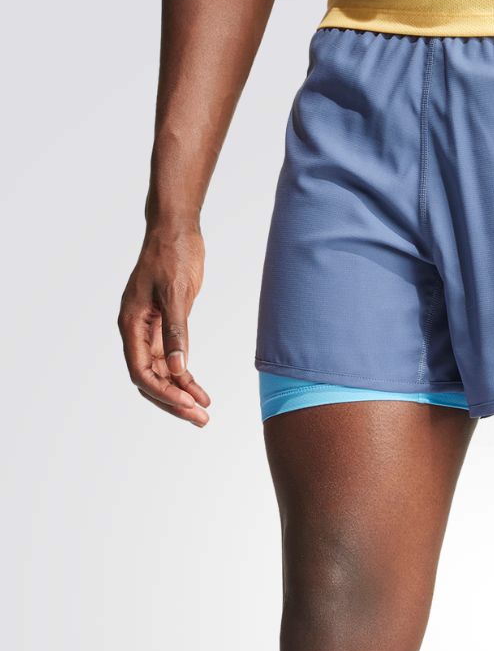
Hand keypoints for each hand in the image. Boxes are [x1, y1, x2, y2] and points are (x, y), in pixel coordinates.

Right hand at [118, 226, 210, 424]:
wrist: (176, 230)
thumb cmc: (173, 255)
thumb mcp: (177, 293)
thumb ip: (176, 332)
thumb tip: (179, 368)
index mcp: (131, 323)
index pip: (141, 370)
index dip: (163, 392)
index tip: (187, 404)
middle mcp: (136, 331)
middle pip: (150, 379)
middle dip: (173, 401)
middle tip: (201, 420)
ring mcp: (149, 331)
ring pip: (161, 374)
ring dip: (181, 394)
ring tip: (204, 413)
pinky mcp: (164, 327)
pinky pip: (172, 361)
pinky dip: (186, 378)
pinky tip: (201, 392)